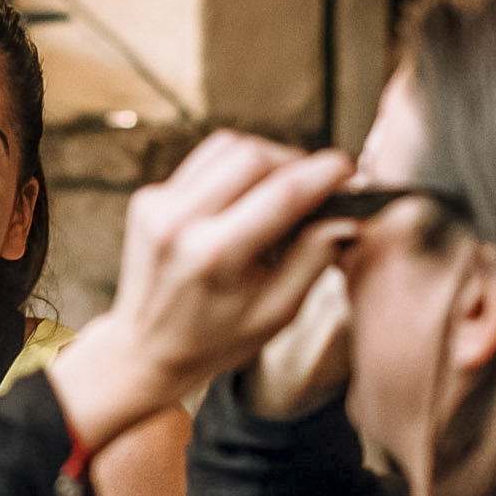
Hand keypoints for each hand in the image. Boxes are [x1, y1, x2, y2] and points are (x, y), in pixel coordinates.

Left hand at [50, 133, 357, 444]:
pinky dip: (235, 166)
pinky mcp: (150, 198)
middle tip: (319, 181)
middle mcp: (180, 222)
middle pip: (253, 156)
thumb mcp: (277, 311)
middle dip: (296, 161)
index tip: (348, 170)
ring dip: (266, 157)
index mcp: (215, 255)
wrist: (147, 348)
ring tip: (287, 185)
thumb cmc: (214, 339)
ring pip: (228, 147)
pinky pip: (204, 161)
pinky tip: (249, 193)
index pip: (282, 193)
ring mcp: (159, 206)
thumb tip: (346, 215)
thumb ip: (314, 257)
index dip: (324, 173)